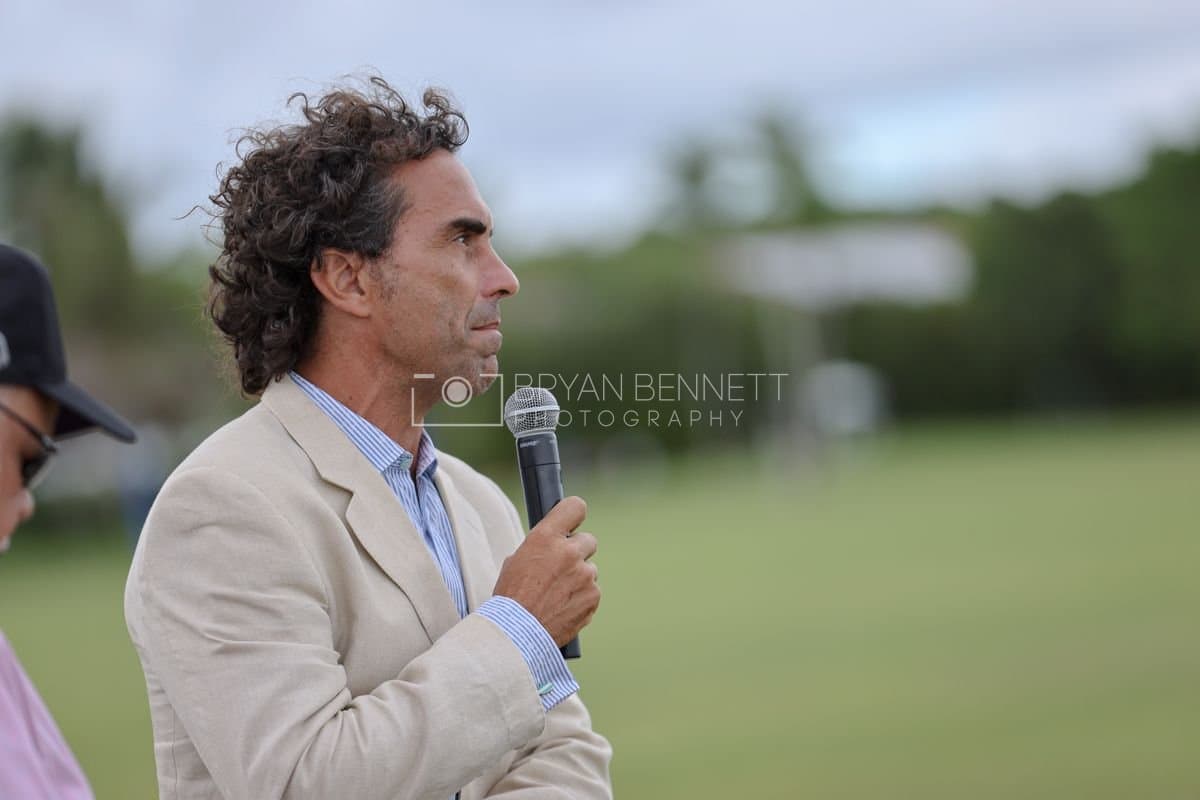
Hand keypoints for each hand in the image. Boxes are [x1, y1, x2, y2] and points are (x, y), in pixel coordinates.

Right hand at [492, 496, 599, 646]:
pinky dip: (582, 598)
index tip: (573, 522)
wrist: (516, 634)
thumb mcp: (516, 561)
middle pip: (588, 541)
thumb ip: (541, 548)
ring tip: (557, 596)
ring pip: (589, 570)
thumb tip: (553, 545)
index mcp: (546, 538)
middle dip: (578, 552)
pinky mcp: (593, 596)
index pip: (575, 507)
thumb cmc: (511, 599)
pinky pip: (592, 591)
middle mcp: (569, 552)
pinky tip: (564, 608)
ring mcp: (584, 575)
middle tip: (562, 568)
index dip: (574, 514)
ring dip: (579, 579)